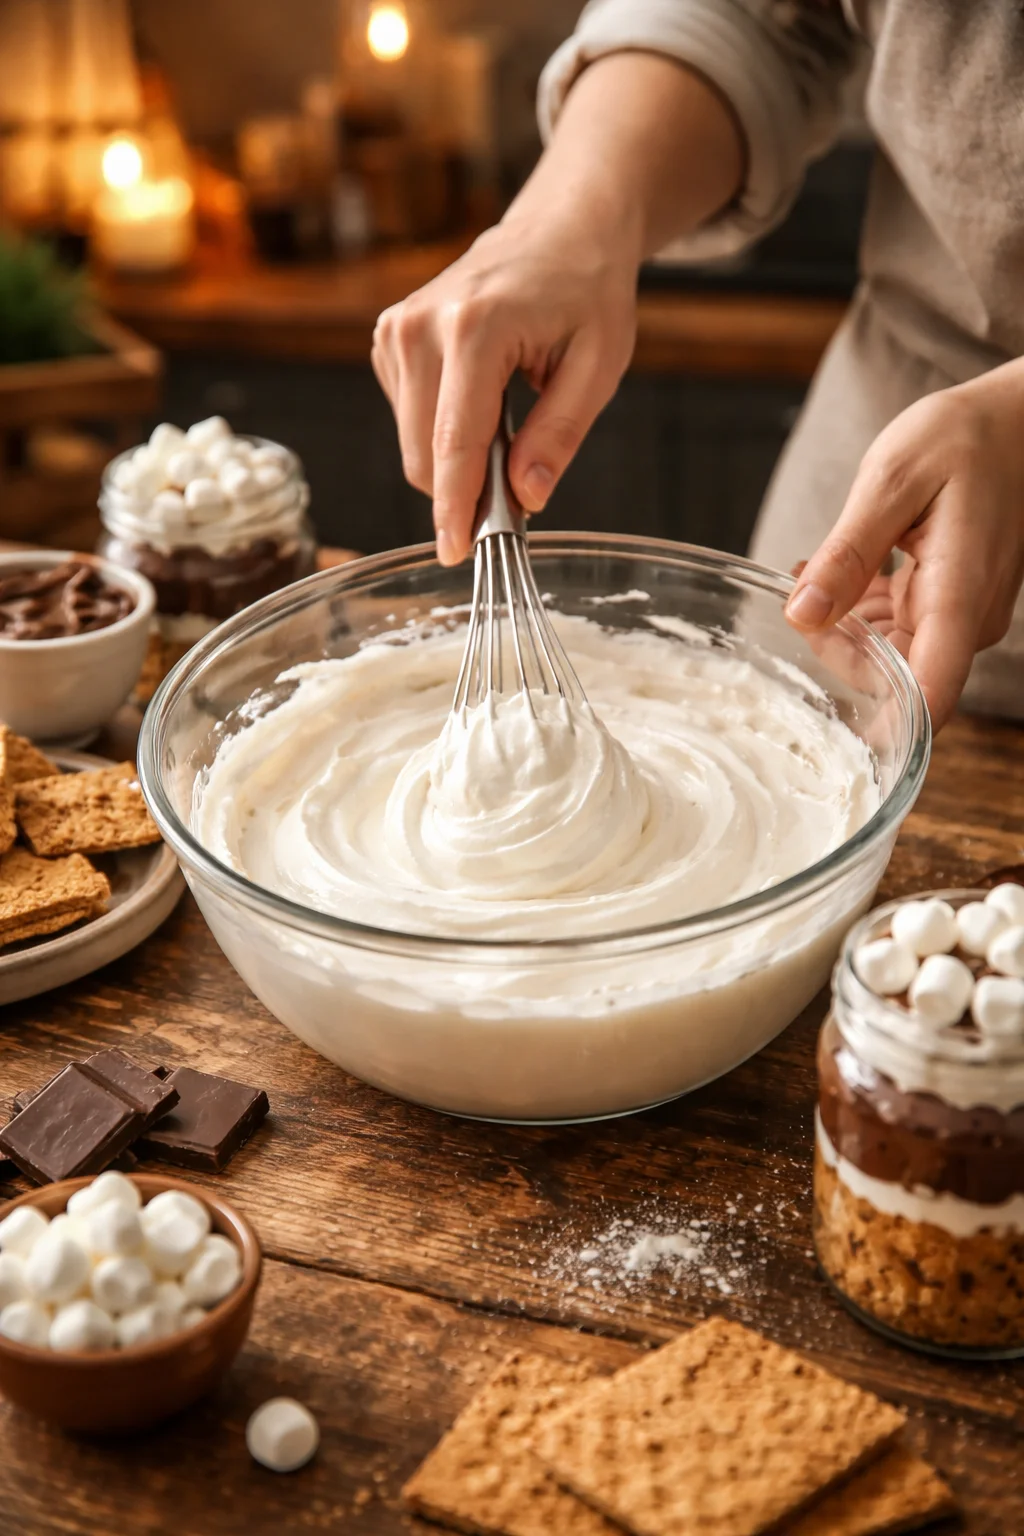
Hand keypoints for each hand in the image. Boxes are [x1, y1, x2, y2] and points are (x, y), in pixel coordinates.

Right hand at [372, 215, 637, 564]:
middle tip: (519, 487)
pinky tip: (480, 399)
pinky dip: (444, 431)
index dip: (455, 508)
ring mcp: (396, 329)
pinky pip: (409, 420)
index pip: (455, 442)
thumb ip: (558, 436)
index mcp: (475, 327)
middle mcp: (421, 325)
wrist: (559, 231)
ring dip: (457, 459)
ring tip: (508, 422)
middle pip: (424, 455)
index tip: (456, 554)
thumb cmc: (586, 292)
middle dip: (465, 490)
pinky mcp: (388, 339)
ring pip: (414, 444)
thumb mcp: (598, 367)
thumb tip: (524, 498)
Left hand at [784, 359, 1023, 727]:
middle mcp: (966, 621)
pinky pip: (898, 631)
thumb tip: (803, 616)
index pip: (929, 698)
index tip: (827, 730)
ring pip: (889, 658)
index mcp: (957, 597)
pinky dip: (861, 610)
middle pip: (893, 682)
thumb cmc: (962, 439)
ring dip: (842, 626)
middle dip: (836, 650)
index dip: (881, 730)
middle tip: (801, 587)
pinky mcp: (951, 606)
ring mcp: (961, 617)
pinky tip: (836, 572)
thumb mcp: (891, 481)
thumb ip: (847, 554)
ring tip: (811, 568)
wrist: (1013, 421)